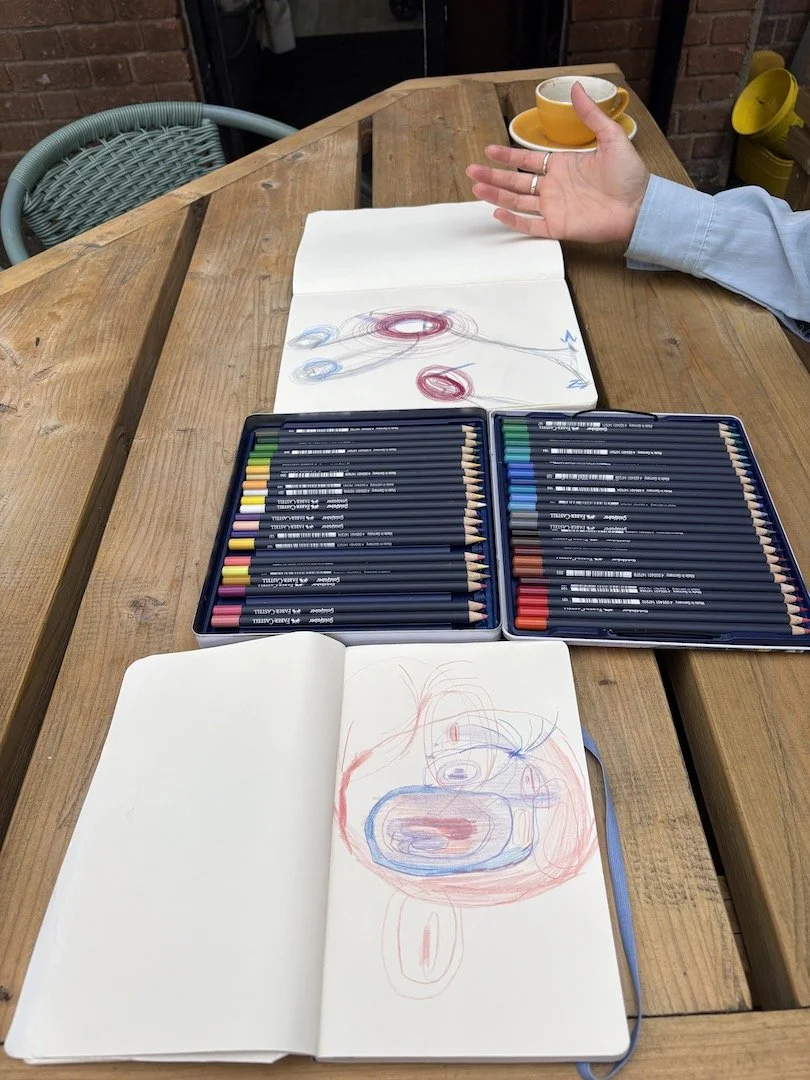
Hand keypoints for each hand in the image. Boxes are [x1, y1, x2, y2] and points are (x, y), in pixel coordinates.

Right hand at [466, 82, 649, 244]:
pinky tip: (497, 212)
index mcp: (562, 166)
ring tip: (476, 187)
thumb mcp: (610, 137)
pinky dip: (514, 221)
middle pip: (516, 182)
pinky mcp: (558, 226)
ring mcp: (554, 208)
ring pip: (518, 201)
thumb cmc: (629, 175)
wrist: (640, 205)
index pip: (527, 160)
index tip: (489, 150)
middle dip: (493, 175)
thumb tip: (576, 87)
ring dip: (496, 194)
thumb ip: (590, 115)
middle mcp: (554, 187)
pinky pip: (531, 226)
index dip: (507, 156)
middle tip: (472, 170)